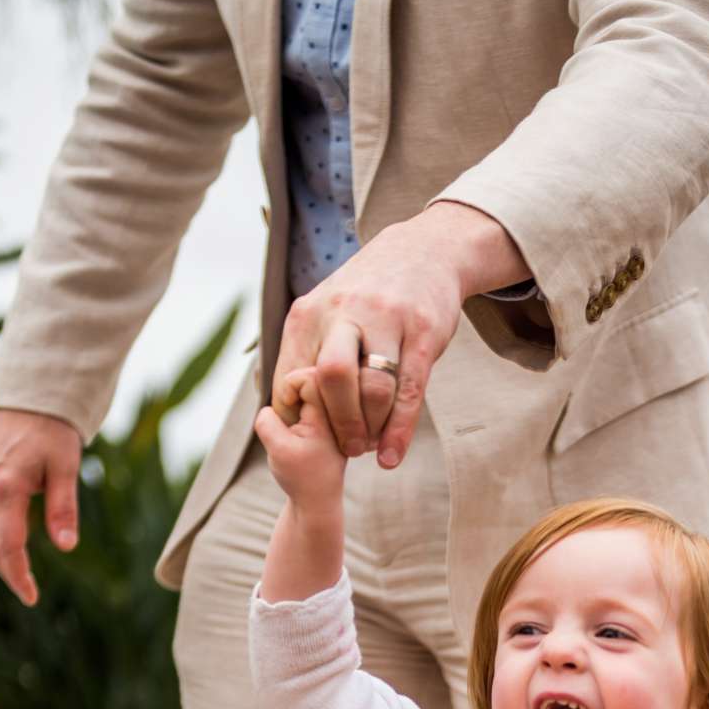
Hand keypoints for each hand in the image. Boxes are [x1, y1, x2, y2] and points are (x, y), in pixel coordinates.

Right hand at [0, 408, 82, 606]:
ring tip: (22, 578)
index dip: (19, 574)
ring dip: (1, 557)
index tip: (32, 597)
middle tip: (29, 595)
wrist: (30, 395)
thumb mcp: (66, 468)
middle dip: (9, 571)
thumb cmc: (53, 429)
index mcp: (6, 486)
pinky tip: (12, 549)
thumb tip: (66, 546)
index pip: (8, 544)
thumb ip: (63, 508)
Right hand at [256, 371, 347, 508]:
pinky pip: (309, 397)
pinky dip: (297, 406)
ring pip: (309, 386)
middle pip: (310, 375)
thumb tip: (271, 396)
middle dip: (292, 391)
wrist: (318, 501)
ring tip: (293, 424)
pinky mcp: (328, 419)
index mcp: (331, 417)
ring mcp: (335, 415)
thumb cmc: (300, 477)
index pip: (311, 376)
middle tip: (290, 416)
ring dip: (294, 400)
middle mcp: (339, 412)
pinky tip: (295, 426)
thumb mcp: (277, 448)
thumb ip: (268, 419)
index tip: (288, 411)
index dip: (291, 386)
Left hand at [272, 201, 526, 468]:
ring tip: (371, 447)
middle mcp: (345, 312)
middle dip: (338, 425)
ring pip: (373, 387)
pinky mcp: (422, 334)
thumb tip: (284, 409)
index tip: (309, 439)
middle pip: (331, 379)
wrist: (424, 251)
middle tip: (347, 450)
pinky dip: (399, 431)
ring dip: (371, 428)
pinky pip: (409, 391)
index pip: (292, 376)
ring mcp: (387, 321)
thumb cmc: (368, 295)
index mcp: (310, 312)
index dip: (298, 417)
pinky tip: (391, 457)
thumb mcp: (326, 309)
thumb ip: (306, 352)